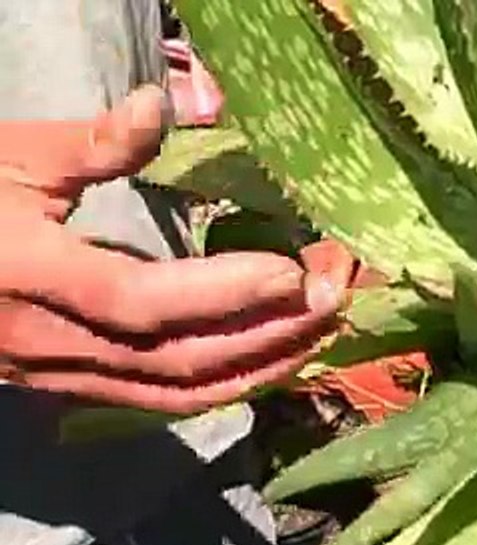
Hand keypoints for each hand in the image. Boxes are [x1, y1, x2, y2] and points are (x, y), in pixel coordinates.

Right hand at [0, 85, 353, 413]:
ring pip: (177, 392)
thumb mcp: (11, 160)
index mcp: (34, 276)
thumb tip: (164, 103)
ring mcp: (65, 375)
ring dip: (257, 368)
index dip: (223, 292)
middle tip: (334, 299)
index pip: (143, 301)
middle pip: (179, 359)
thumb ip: (91, 144)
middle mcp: (54, 343)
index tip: (294, 271)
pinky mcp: (74, 388)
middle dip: (267, 334)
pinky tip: (266, 363)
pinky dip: (222, 386)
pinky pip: (160, 400)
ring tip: (320, 335)